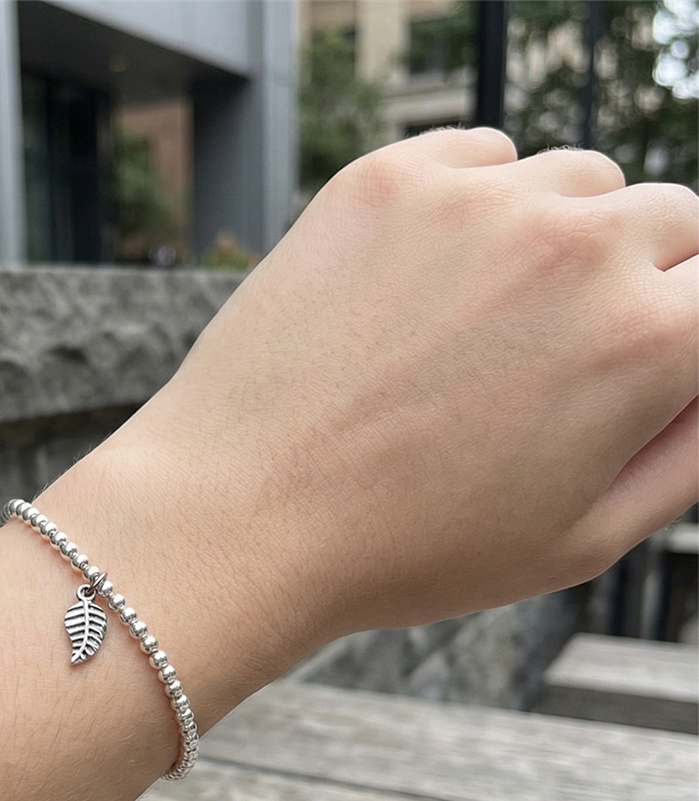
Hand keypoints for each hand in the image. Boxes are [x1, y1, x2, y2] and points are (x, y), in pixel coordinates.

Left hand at [69, 128, 697, 704]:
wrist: (241, 516)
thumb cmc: (405, 548)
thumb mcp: (582, 541)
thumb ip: (690, 449)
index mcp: (646, 342)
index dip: (682, 330)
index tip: (636, 360)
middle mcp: (575, 246)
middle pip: (666, 219)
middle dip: (637, 279)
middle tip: (552, 355)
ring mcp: (475, 201)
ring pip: (574, 182)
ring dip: (556, 237)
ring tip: (477, 328)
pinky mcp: (386, 179)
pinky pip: (479, 158)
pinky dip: (476, 203)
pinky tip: (424, 283)